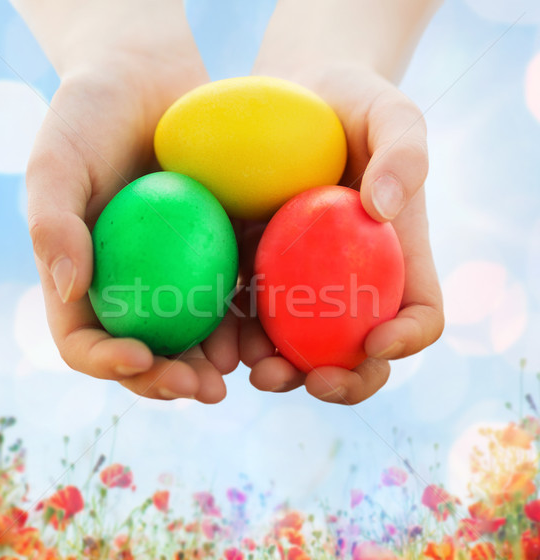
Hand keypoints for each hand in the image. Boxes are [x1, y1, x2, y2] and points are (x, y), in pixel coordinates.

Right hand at [22, 0, 237, 402]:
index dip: (107, 362)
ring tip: (241, 371)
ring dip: (215, 364)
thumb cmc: (94, 115)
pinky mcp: (217, 255)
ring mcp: (175, 277)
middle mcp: (129, 288)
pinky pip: (231, 297)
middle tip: (206, 389)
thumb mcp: (59, 159)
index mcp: (85, 280)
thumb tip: (70, 287)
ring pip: (192, 337)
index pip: (84, 340)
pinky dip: (246, 320)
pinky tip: (268, 330)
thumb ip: (52, 222)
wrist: (151, 80)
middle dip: (170, 381)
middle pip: (144, 354)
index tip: (140, 358)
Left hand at [240, 63, 443, 403]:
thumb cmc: (350, 107)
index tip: (378, 341)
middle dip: (341, 380)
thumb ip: (403, 152)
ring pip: (298, 349)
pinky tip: (217, 339)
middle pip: (358, 352)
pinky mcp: (256, 274)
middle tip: (310, 380)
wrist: (293, 100)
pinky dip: (235, 337)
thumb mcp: (390, 113)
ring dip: (280, 371)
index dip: (408, 339)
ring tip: (252, 367)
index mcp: (395, 259)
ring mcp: (302, 286)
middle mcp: (351, 284)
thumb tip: (382, 208)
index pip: (419, 313)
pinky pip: (247, 317)